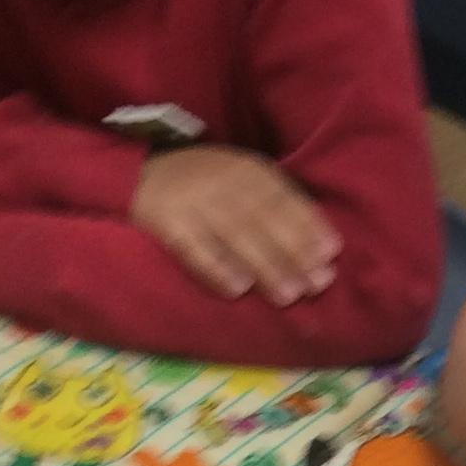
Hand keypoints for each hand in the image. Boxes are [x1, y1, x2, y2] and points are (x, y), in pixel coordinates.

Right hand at [131, 145, 339, 304]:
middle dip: (293, 252)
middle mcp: (223, 182)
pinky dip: (217, 268)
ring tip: (288, 294)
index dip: (307, 225)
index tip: (331, 253)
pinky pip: (193, 248)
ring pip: (234, 236)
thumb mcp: (240, 179)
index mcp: (246, 170)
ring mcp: (193, 202)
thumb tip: (320, 243)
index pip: (282, 197)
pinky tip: (238, 289)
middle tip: (317, 284)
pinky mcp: (166, 223)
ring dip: (264, 266)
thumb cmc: (202, 184)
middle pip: (263, 219)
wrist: (135, 173)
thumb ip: (275, 203)